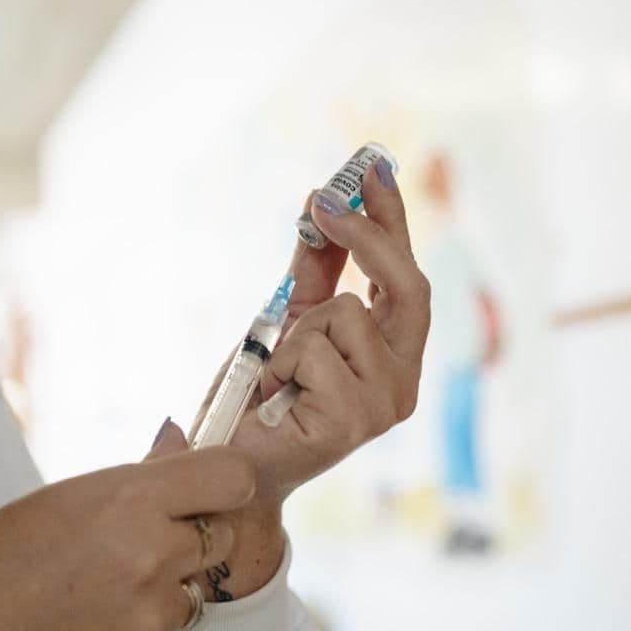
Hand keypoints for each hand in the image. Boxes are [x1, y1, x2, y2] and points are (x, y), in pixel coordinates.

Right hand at [0, 445, 255, 630]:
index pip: (232, 478)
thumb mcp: (57, 501)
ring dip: (156, 591)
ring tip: (89, 593)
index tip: (203, 486)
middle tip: (129, 542)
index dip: (220, 481)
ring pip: (187, 596)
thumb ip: (133, 478)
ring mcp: (149, 623)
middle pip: (219, 538)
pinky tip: (80, 629)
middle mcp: (152, 559)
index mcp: (128, 502)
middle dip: (187, 537)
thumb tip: (178, 441)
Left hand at [191, 160, 430, 598]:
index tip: (373, 166)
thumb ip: (312, 272)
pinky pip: (313, 348)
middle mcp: (403, 379)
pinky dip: (277, 362)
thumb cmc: (257, 398)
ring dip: (292, 332)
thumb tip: (323, 206)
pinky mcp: (356, 422)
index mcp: (392, 354)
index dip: (393, 219)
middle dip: (366, 235)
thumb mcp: (284, 323)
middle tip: (323, 200)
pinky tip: (272, 397)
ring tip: (274, 375)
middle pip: (406, 284)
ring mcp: (386, 404)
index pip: (405, 277)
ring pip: (343, 312)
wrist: (225, 464)